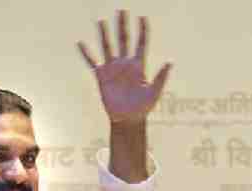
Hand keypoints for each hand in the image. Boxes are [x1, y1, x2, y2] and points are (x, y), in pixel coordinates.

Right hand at [78, 10, 171, 124]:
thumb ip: (160, 77)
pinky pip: (93, 62)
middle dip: (123, 25)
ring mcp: (113, 69)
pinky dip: (87, 53)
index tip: (143, 17)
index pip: (141, 43)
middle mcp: (125, 64)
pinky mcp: (102, 77)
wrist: (128, 119)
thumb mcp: (154, 92)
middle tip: (122, 10)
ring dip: (105, 34)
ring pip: (108, 47)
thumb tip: (170, 62)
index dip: (143, 30)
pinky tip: (81, 43)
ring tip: (101, 20)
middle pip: (124, 40)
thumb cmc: (143, 108)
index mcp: (138, 66)